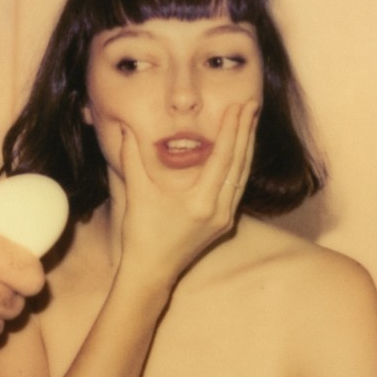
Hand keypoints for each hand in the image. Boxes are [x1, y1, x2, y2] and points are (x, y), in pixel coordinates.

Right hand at [118, 100, 258, 287]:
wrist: (151, 272)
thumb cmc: (141, 234)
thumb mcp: (136, 193)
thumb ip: (132, 157)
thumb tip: (125, 128)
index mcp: (201, 202)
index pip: (223, 157)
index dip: (231, 129)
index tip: (237, 106)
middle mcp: (220, 210)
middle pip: (240, 163)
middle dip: (246, 131)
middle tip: (251, 104)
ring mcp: (225, 218)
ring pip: (243, 175)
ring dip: (247, 146)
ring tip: (250, 121)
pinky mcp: (225, 222)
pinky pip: (238, 186)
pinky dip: (241, 164)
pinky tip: (241, 150)